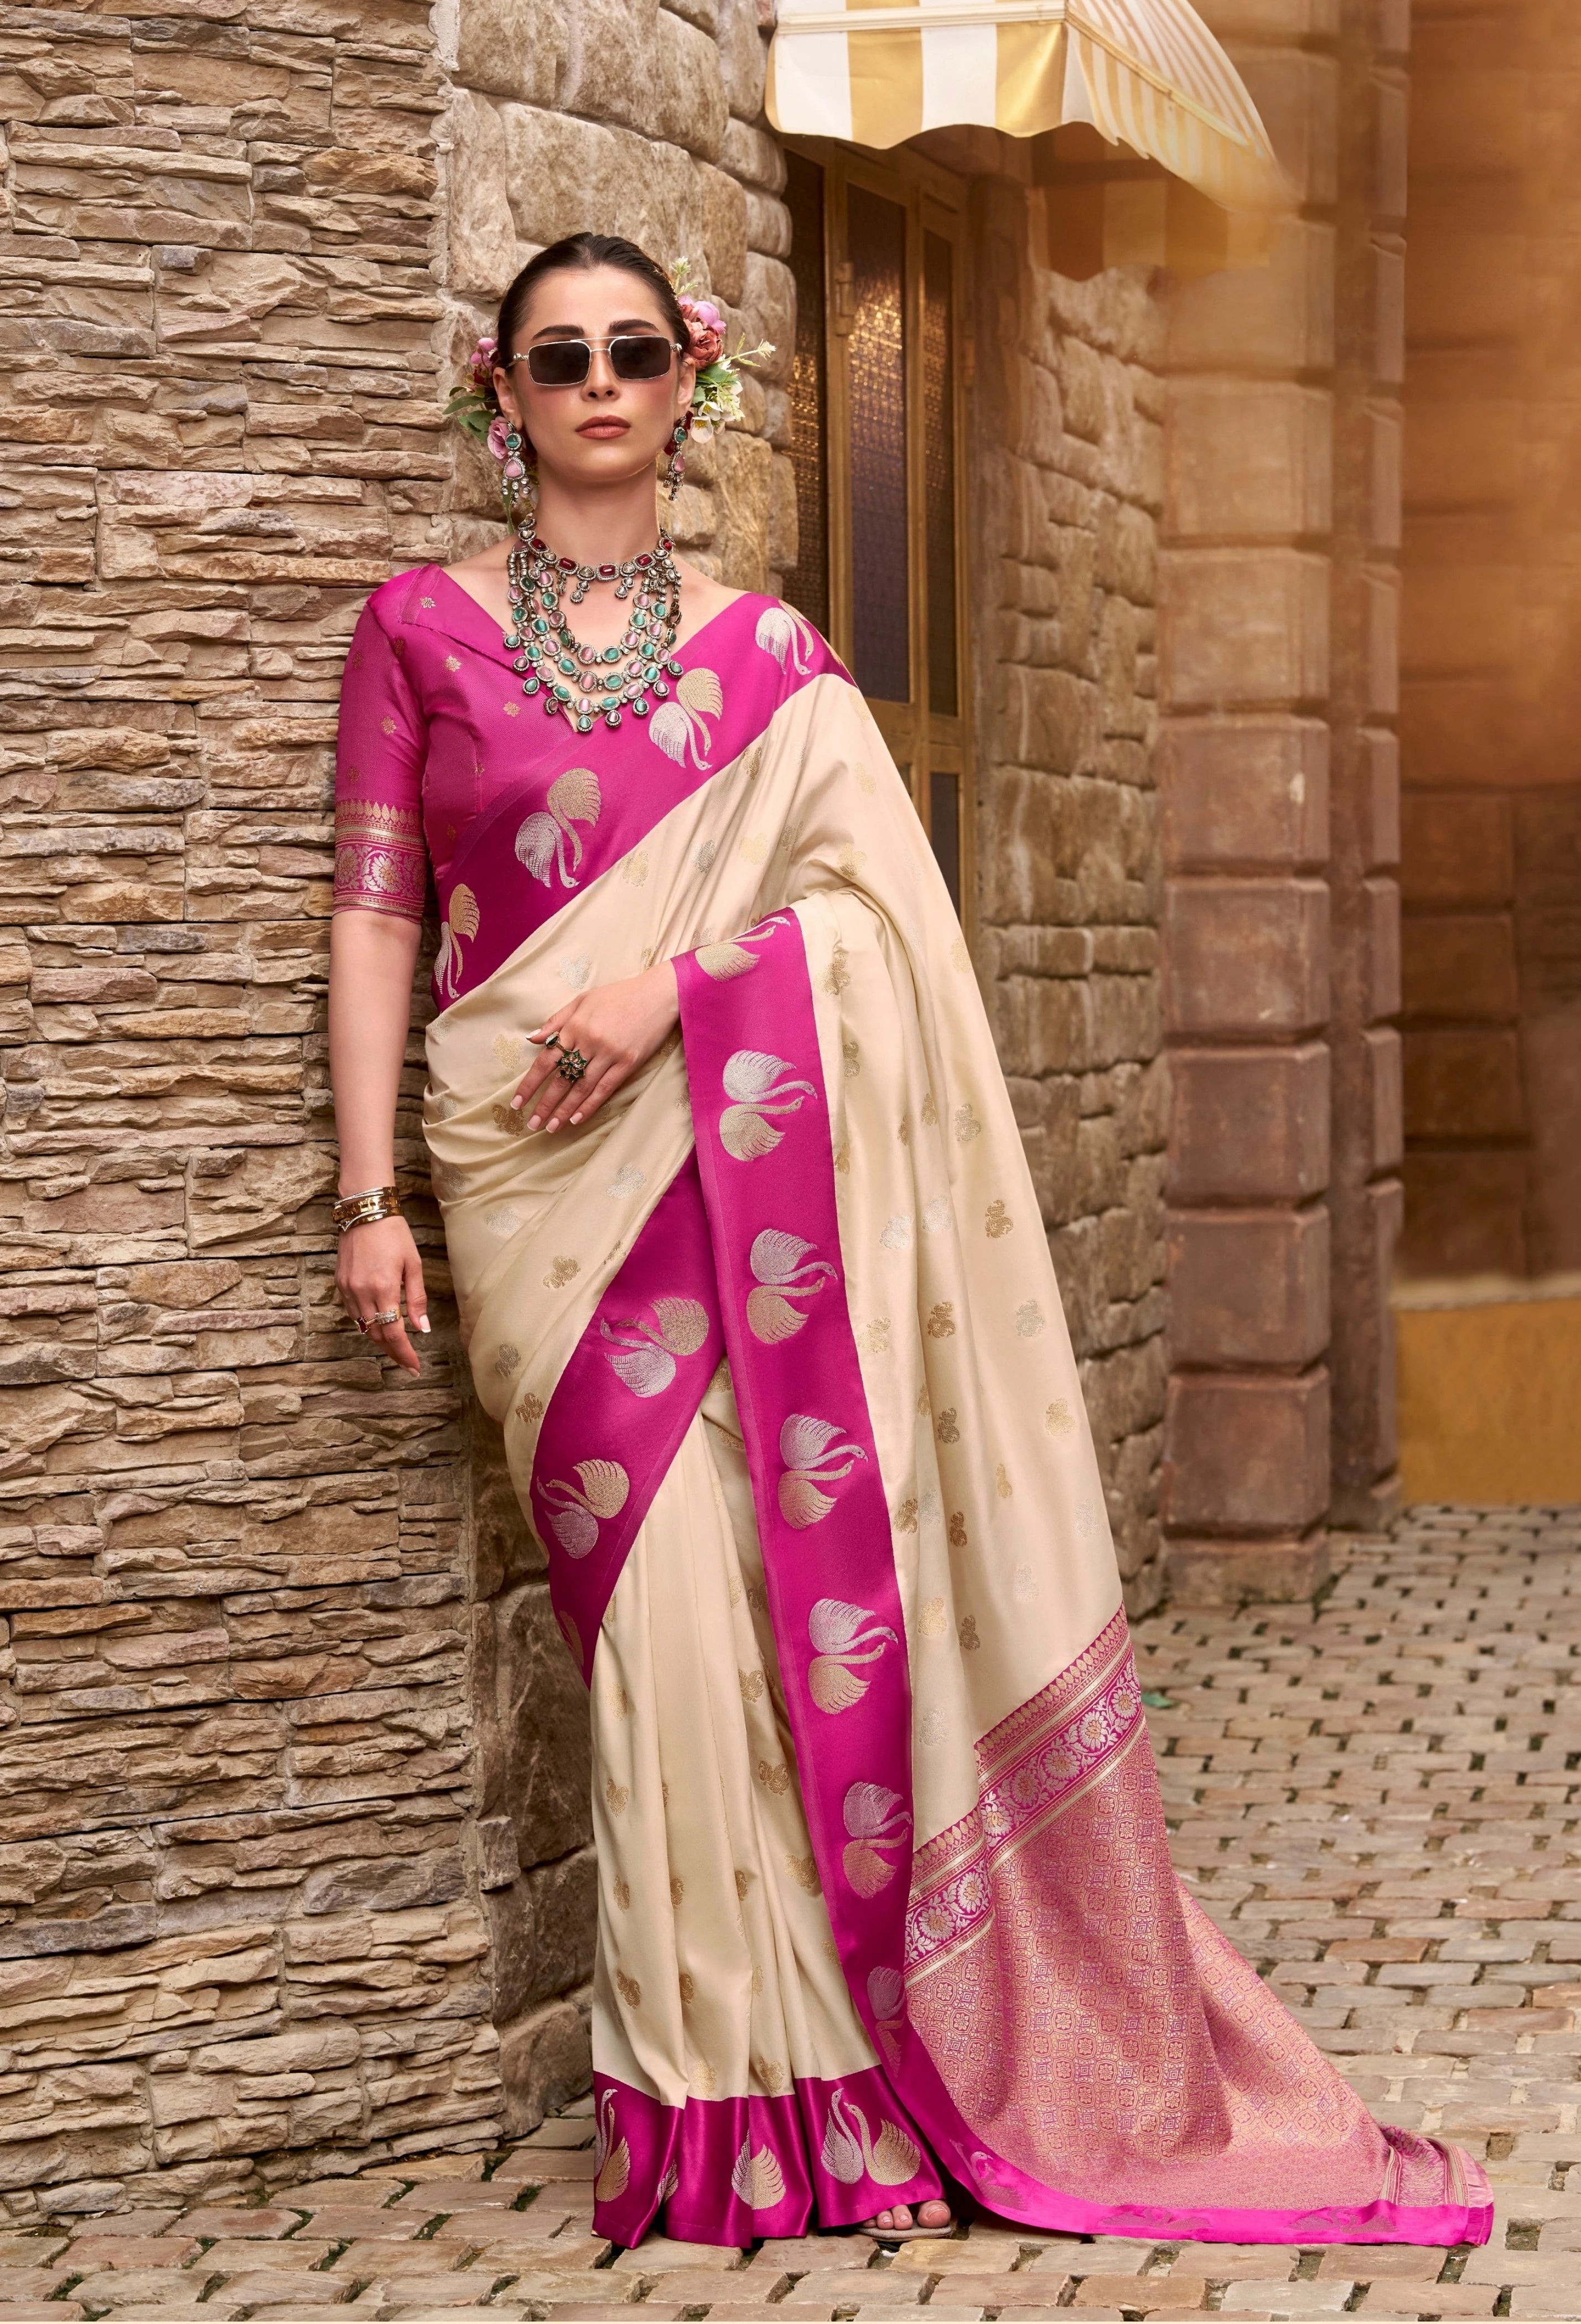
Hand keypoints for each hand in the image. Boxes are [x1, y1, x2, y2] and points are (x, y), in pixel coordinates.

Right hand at [336, 1212, 428, 1374]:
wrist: (365, 1211)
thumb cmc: (394, 1234)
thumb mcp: (414, 1265)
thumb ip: (417, 1298)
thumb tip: (422, 1328)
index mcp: (384, 1288)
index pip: (393, 1333)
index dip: (404, 1354)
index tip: (414, 1367)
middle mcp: (362, 1292)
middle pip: (376, 1335)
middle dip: (393, 1351)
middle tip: (407, 1361)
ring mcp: (347, 1288)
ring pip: (363, 1326)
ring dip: (379, 1338)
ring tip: (396, 1344)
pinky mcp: (339, 1282)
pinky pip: (352, 1312)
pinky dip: (366, 1321)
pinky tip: (378, 1321)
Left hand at [512, 961, 679, 1133]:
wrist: (658, 994)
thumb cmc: (619, 995)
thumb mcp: (583, 999)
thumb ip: (557, 1020)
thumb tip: (532, 1039)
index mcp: (575, 1026)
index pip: (545, 1061)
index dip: (529, 1084)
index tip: (517, 1102)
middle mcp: (589, 1042)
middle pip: (561, 1079)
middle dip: (544, 1104)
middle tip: (532, 1124)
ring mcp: (609, 1054)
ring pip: (581, 1088)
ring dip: (564, 1110)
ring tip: (552, 1128)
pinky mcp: (628, 1063)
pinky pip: (605, 1089)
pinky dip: (589, 1105)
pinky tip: (577, 1119)